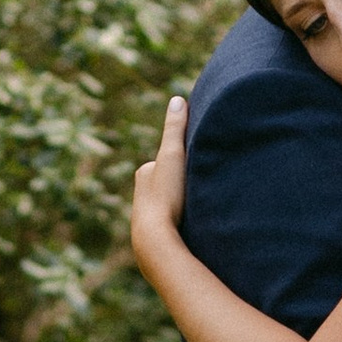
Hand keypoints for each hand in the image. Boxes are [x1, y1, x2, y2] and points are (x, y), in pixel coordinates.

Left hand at [130, 93, 187, 285]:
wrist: (155, 241)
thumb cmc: (165, 196)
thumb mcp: (173, 156)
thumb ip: (175, 129)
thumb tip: (177, 99)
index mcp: (144, 174)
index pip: (167, 161)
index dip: (183, 161)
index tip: (196, 165)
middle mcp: (141, 195)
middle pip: (167, 183)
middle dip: (181, 185)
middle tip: (200, 188)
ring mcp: (146, 217)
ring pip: (169, 205)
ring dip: (181, 206)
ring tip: (198, 210)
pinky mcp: (154, 237)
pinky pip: (172, 224)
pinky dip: (180, 223)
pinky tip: (191, 229)